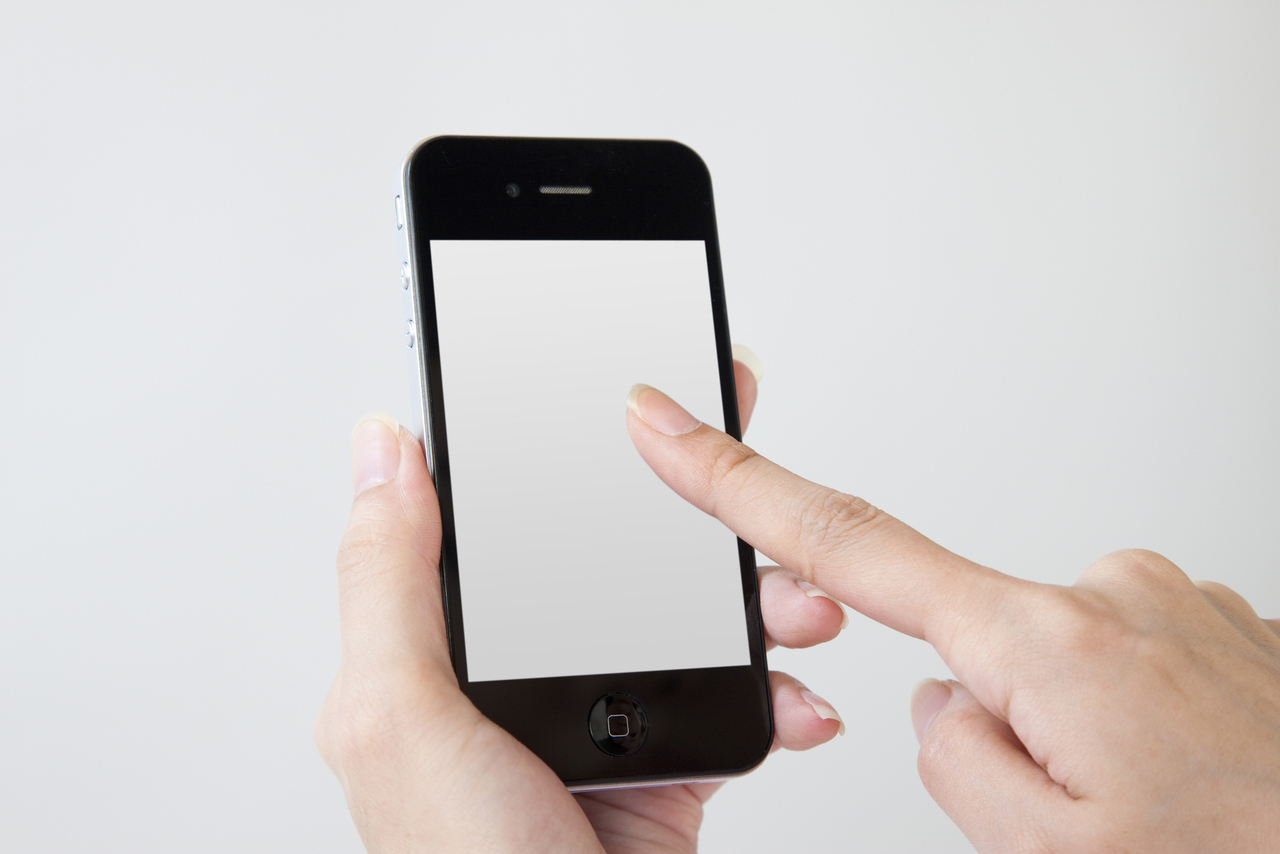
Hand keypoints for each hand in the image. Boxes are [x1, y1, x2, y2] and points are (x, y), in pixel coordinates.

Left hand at [316, 354, 845, 853]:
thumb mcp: (399, 717)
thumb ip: (390, 581)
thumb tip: (383, 449)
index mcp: (441, 651)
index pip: (502, 514)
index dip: (561, 446)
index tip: (627, 390)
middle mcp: (520, 673)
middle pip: (613, 553)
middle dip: (691, 516)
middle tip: (744, 472)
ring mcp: (598, 715)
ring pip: (688, 616)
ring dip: (755, 598)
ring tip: (796, 604)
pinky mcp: (665, 760)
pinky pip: (732, 696)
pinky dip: (777, 690)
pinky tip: (795, 694)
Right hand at [625, 384, 1279, 852]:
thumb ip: (955, 760)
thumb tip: (943, 699)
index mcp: (1048, 643)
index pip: (846, 545)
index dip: (736, 483)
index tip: (668, 424)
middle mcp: (1112, 592)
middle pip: (969, 648)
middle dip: (996, 727)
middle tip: (1085, 808)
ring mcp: (1174, 599)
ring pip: (1049, 672)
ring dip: (1074, 738)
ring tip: (1157, 802)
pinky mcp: (1217, 620)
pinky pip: (1119, 670)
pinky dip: (1131, 726)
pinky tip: (1195, 778)